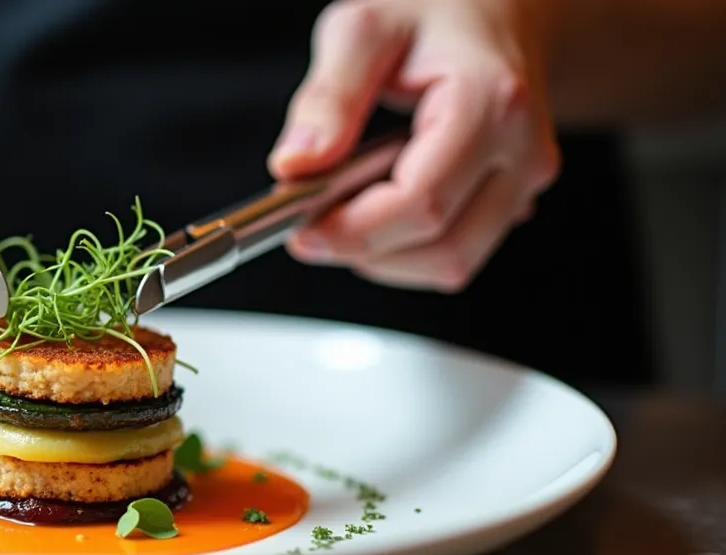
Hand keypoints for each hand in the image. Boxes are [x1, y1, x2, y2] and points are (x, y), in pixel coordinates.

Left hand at [268, 0, 559, 292]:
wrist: (495, 10)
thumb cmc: (435, 14)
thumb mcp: (362, 30)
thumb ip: (327, 97)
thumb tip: (296, 166)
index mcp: (490, 102)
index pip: (423, 202)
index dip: (356, 230)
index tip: (303, 227)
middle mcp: (521, 151)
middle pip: (443, 248)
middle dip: (366, 250)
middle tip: (312, 222)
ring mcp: (524, 182)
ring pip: (452, 263)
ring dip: (385, 256)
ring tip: (344, 208)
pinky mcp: (512, 202)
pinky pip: (457, 252)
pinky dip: (406, 248)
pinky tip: (379, 206)